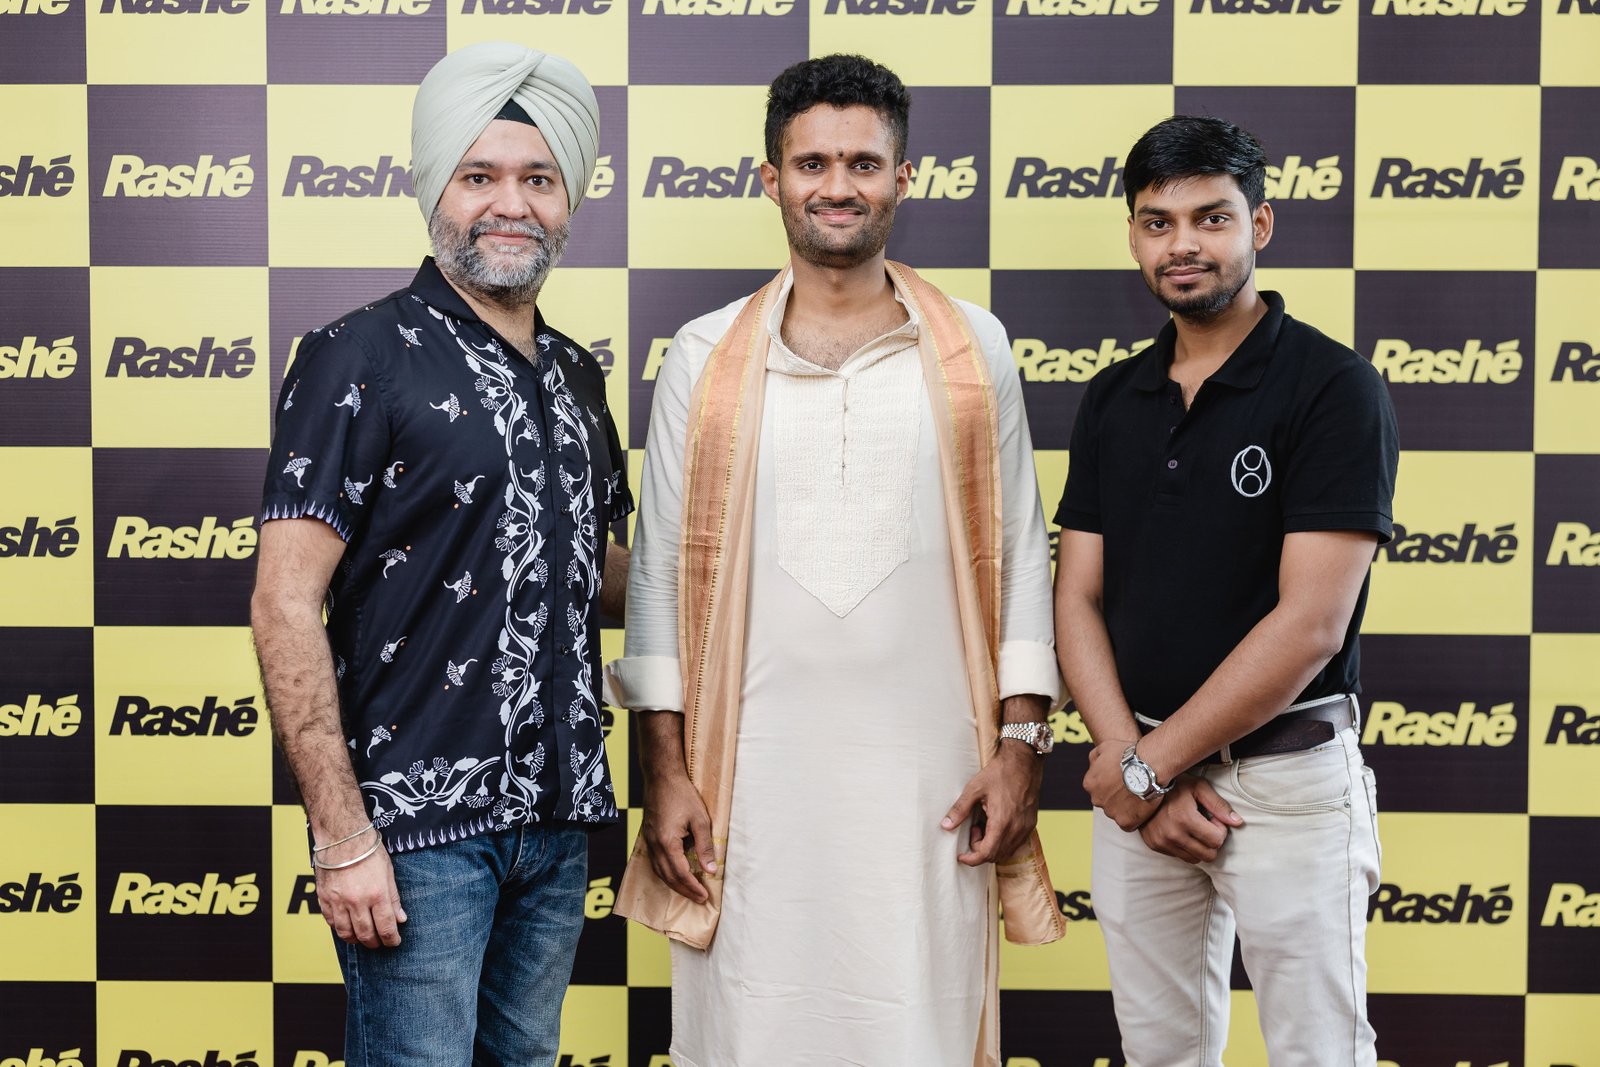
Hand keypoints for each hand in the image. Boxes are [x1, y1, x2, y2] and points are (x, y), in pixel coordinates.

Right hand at [316, 840, 405, 948]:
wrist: (342, 836)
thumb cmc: (368, 850)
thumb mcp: (388, 872)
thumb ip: (394, 898)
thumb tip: (400, 919)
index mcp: (377, 894)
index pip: (386, 927)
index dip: (391, 939)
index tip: (394, 942)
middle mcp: (357, 901)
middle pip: (366, 934)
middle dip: (375, 943)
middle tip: (380, 943)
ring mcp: (338, 901)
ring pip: (346, 933)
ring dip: (356, 940)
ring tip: (363, 939)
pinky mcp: (324, 899)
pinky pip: (331, 922)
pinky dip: (340, 929)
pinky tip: (347, 927)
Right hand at [640, 773, 716, 902]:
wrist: (661, 777)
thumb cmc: (682, 794)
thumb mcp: (700, 819)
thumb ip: (705, 846)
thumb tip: (710, 870)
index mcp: (667, 843)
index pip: (680, 874)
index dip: (693, 887)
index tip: (704, 896)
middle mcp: (654, 845)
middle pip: (668, 877)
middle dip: (684, 891)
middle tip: (699, 899)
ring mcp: (648, 841)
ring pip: (659, 871)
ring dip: (674, 884)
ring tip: (688, 891)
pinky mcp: (648, 836)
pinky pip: (654, 862)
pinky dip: (665, 873)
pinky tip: (674, 874)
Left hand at [942, 741, 1042, 866]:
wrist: (1024, 761)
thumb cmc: (1000, 773)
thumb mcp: (974, 789)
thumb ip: (960, 809)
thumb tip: (946, 825)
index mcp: (1002, 822)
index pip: (986, 853)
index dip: (971, 859)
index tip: (961, 856)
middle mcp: (1017, 828)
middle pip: (996, 855)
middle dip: (980, 849)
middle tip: (973, 829)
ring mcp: (1026, 827)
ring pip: (1007, 851)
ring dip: (992, 846)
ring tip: (984, 825)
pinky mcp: (1031, 824)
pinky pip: (1016, 842)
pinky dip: (1003, 841)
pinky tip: (996, 824)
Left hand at [1084, 738, 1160, 830]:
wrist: (1147, 765)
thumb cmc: (1128, 754)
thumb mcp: (1105, 747)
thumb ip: (1095, 757)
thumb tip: (1093, 765)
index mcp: (1090, 783)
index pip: (1098, 788)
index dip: (1112, 784)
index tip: (1122, 780)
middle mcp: (1096, 799)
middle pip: (1107, 801)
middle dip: (1117, 797)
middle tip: (1133, 788)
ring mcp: (1110, 812)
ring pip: (1117, 813)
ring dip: (1127, 807)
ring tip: (1141, 796)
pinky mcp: (1125, 822)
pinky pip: (1128, 824)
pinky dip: (1135, 818)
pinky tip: (1143, 807)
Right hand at [1137, 777, 1243, 863]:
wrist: (1141, 786)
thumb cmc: (1174, 784)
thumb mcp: (1199, 787)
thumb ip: (1219, 805)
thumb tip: (1238, 823)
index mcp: (1185, 819)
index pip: (1216, 841)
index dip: (1220, 830)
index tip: (1212, 819)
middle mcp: (1173, 834)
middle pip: (1208, 855)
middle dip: (1212, 842)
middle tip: (1205, 826)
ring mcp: (1162, 842)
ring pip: (1194, 859)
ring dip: (1199, 847)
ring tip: (1193, 829)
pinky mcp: (1155, 845)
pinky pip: (1179, 856)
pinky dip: (1185, 847)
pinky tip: (1181, 831)